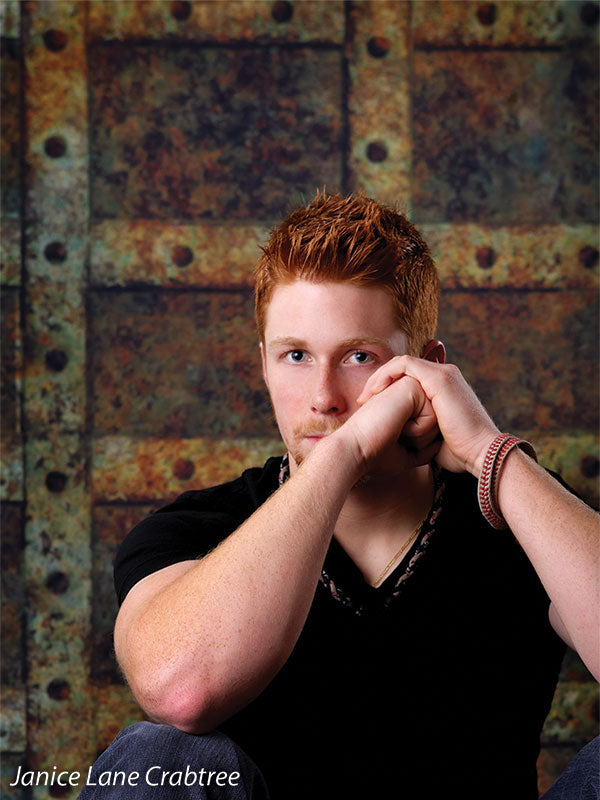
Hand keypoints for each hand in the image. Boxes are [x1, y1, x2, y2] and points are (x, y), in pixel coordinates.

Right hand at [336, 373, 441, 475]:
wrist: (355, 451)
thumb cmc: (375, 455)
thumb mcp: (406, 454)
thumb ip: (424, 447)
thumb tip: (441, 444)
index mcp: (403, 405)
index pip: (431, 428)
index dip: (418, 445)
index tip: (392, 443)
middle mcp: (406, 393)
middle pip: (438, 422)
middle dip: (421, 440)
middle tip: (393, 436)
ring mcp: (408, 386)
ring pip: (437, 418)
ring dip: (420, 436)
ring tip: (395, 430)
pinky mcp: (410, 386)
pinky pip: (432, 415)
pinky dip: (419, 429)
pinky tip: (398, 425)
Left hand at [357, 357, 498, 476]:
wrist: (481, 454)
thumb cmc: (460, 453)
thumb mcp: (432, 437)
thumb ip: (419, 429)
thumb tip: (403, 439)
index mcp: (443, 389)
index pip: (408, 378)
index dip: (386, 388)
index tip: (369, 406)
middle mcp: (444, 376)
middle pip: (402, 368)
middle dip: (379, 381)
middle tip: (362, 400)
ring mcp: (444, 374)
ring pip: (401, 363)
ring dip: (380, 376)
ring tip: (366, 395)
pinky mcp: (440, 378)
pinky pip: (405, 364)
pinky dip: (387, 374)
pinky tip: (376, 390)